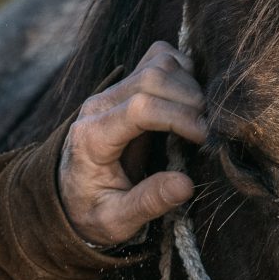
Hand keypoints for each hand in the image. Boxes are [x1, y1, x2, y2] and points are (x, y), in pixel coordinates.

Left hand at [58, 40, 205, 245]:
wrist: (68, 196)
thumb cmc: (92, 211)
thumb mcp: (115, 221)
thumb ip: (147, 203)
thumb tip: (186, 184)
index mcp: (92, 138)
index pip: (139, 107)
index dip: (178, 117)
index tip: (204, 138)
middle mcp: (98, 105)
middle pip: (152, 78)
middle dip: (190, 100)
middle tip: (210, 131)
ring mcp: (111, 91)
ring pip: (157, 62)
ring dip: (189, 84)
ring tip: (201, 119)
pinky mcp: (124, 85)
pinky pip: (158, 58)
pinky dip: (182, 71)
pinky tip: (191, 101)